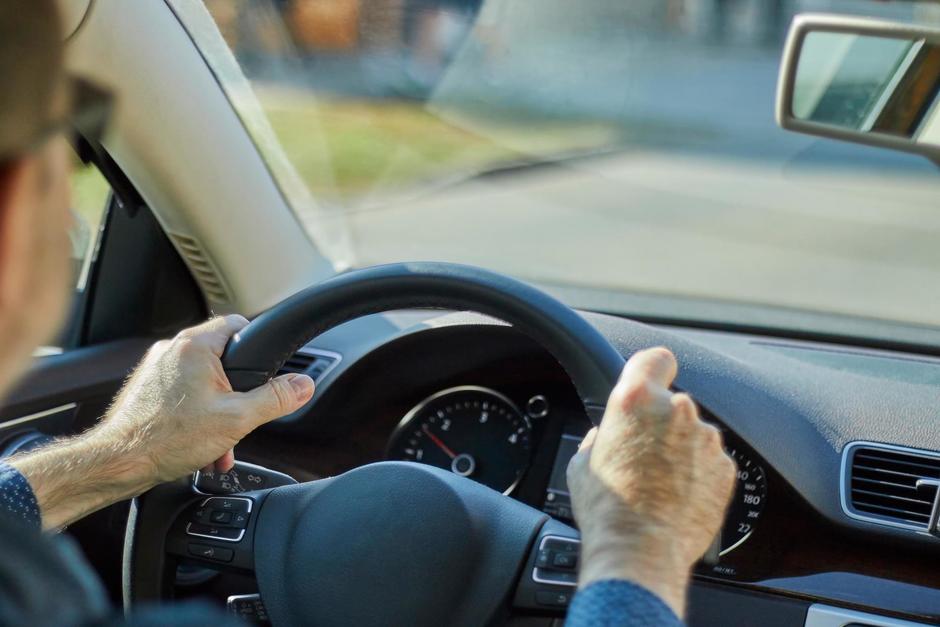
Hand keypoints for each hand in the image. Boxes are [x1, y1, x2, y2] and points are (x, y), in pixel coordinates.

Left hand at [11, 315, 314, 528]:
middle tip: (242, 414)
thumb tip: (302, 386)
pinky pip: (183, 393)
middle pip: (222, 357)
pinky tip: (200, 442)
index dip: (258, 343)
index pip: (237, 323)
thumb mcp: (237, 419)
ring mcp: (155, 369)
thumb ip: (275, 399)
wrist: (118, 463)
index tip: (267, 365)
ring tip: (220, 439)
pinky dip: (196, 413)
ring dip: (218, 408)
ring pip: (202, 379)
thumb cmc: (166, 439)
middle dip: (238, 391)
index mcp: (194, 346)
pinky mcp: (146, 388)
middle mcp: (171, 350)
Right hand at [566, 347, 735, 617]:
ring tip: (659, 483)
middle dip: (661, 422)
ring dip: (681, 450)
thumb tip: (608, 436)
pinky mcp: (726, 469)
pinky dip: (698, 474)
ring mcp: (706, 440)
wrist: (641, 552)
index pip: (656, 358)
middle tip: (642, 453)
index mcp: (636, 399)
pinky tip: (677, 497)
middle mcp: (676, 411)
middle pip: (673, 402)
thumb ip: (601, 435)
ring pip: (693, 434)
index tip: (652, 379)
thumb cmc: (607, 510)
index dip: (653, 368)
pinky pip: (710, 461)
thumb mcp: (582, 463)